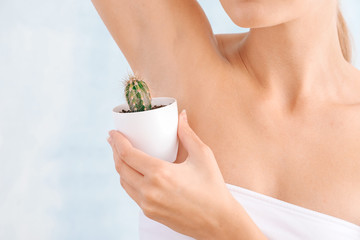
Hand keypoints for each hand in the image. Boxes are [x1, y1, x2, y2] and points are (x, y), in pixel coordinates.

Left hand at [107, 110, 237, 238]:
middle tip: (113, 140)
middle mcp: (149, 190)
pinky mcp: (150, 213)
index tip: (113, 132)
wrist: (218, 221)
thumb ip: (187, 134)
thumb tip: (181, 116)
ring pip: (124, 181)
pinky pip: (132, 193)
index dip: (117, 141)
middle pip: (121, 167)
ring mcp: (147, 204)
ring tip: (121, 154)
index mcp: (160, 173)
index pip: (128, 154)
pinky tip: (133, 172)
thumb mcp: (203, 156)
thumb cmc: (212, 188)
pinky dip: (128, 180)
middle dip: (114, 151)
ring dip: (119, 166)